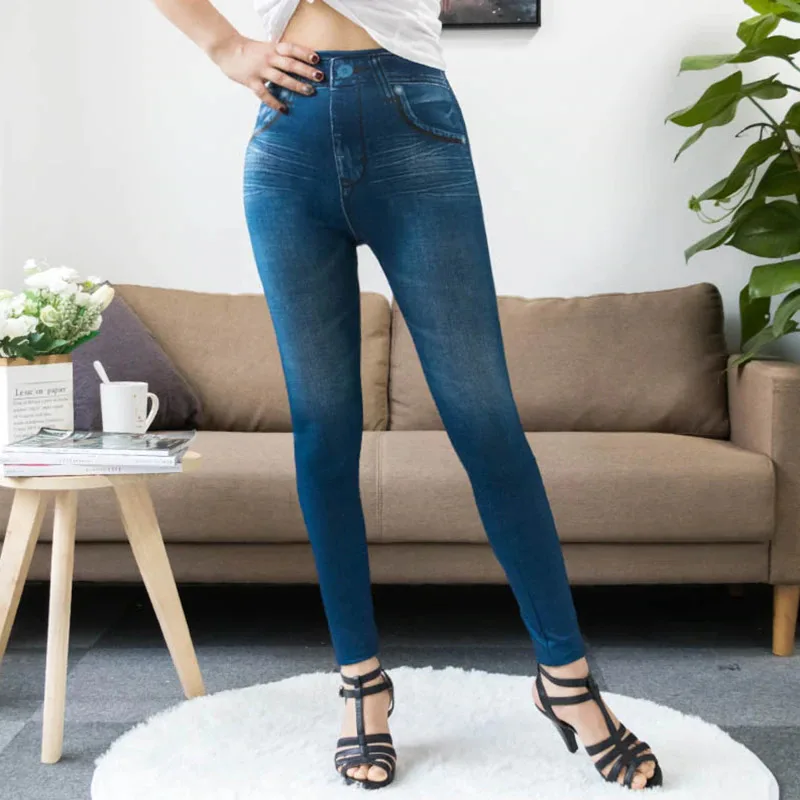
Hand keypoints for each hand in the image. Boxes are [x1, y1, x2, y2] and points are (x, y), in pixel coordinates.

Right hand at [209, 35, 323, 110]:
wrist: (227, 49)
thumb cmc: (251, 51)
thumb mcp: (267, 48)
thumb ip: (281, 56)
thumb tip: (302, 65)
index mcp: (273, 48)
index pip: (291, 48)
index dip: (304, 52)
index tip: (317, 59)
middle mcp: (268, 57)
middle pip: (290, 64)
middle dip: (305, 70)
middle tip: (320, 77)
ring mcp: (260, 70)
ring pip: (281, 78)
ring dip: (296, 85)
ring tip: (310, 91)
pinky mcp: (251, 81)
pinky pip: (264, 94)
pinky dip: (274, 102)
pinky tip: (284, 109)